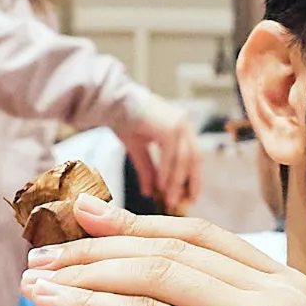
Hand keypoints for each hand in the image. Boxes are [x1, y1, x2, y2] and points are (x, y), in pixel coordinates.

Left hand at [16, 197, 305, 305]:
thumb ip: (162, 302)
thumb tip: (97, 251)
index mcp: (287, 288)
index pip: (200, 237)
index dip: (136, 223)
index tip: (83, 215)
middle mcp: (288, 296)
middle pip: (175, 250)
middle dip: (101, 247)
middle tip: (43, 251)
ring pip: (156, 277)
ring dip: (87, 273)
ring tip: (37, 277)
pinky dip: (90, 305)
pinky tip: (51, 302)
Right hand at [118, 95, 206, 212]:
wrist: (110, 102)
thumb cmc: (123, 120)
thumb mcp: (139, 149)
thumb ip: (148, 170)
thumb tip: (150, 193)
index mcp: (180, 126)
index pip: (193, 155)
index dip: (193, 177)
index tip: (190, 196)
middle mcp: (183, 122)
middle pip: (195, 158)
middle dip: (190, 182)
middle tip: (185, 203)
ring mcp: (178, 123)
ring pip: (184, 158)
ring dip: (177, 181)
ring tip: (170, 200)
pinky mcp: (169, 126)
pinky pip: (172, 155)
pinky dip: (168, 172)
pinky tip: (162, 186)